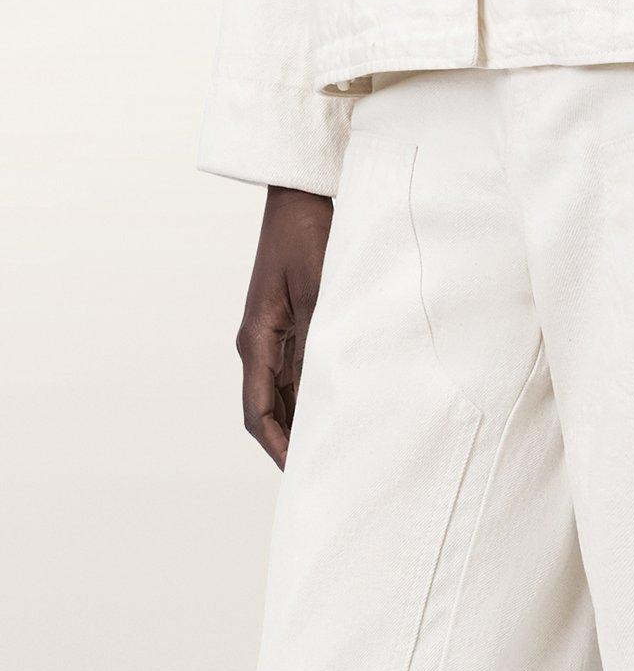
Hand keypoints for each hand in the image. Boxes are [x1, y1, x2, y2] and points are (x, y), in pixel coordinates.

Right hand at [236, 186, 332, 467]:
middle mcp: (260, 344)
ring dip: (305, 423)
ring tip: (337, 451)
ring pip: (286, 396)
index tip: (301, 473)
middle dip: (294, 445)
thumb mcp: (321, 289)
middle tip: (326, 474)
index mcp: (257, 340)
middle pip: (271, 411)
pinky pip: (299, 373)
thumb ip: (323, 337)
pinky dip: (315, 396)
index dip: (279, 448)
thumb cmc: (308, 235)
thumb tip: (332, 386)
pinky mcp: (292, 325)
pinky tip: (341, 409)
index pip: (260, 412)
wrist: (301, 196)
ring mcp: (274, 335)